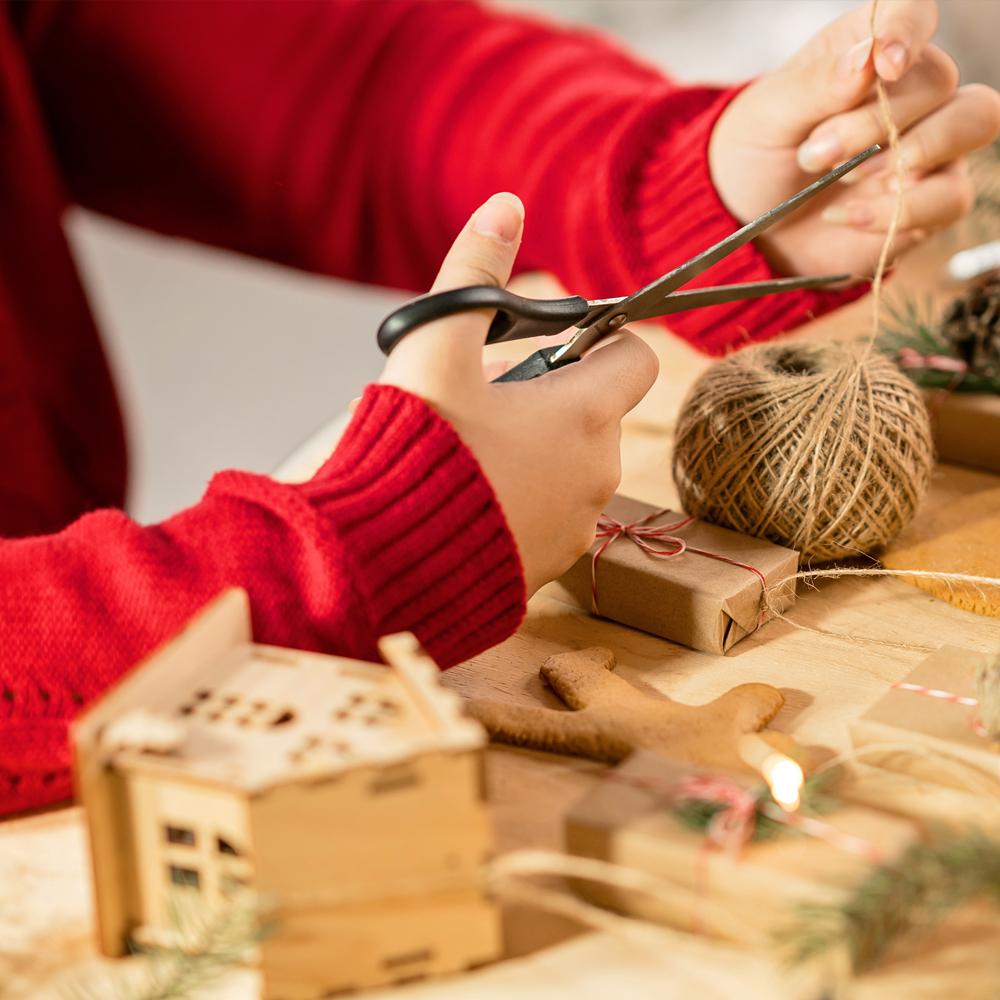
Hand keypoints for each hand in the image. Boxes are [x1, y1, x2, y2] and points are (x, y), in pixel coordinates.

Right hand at [380, 193, 657, 595]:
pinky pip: (551, 516)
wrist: (382, 559)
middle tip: (482, 401)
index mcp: (584, 413)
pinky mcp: (550, 565)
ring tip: (468, 453)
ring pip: (572, 466)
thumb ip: (474, 274)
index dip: (602, 340)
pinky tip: (468, 499)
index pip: (636, 357)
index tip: (552, 345)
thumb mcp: (435, 347)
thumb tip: (506, 206)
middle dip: (549, 397)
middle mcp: (598, 472)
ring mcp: (577, 525)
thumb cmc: (413, 447)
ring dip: (536, 450)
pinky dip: (523, 500)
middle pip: (595, 412)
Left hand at [709, 0, 999, 277]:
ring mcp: (928, 144)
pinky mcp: (929, 199)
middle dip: (878, 121)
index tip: (885, 65)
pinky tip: (848, 216)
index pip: (912, 14)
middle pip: (939, 80)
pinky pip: (951, 196)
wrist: (750, 223)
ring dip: (913, 153)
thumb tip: (867, 58)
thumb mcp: (767, 117)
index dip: (908, 32)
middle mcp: (909, 92)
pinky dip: (901, 211)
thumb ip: (815, 85)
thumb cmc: (757, 157)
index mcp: (866, 51)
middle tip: (818, 154)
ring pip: (974, 122)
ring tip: (846, 179)